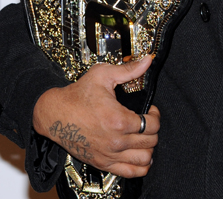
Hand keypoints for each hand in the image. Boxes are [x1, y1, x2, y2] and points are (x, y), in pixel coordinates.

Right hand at [32, 56, 158, 177]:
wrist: (55, 114)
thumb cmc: (78, 94)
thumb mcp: (103, 75)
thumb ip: (129, 70)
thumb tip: (147, 60)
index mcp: (118, 119)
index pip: (152, 124)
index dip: (155, 115)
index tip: (150, 110)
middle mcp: (115, 141)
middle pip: (151, 141)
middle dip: (153, 129)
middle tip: (146, 120)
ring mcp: (109, 154)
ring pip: (144, 159)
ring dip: (148, 147)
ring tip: (143, 136)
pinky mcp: (102, 163)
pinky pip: (130, 172)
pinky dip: (140, 165)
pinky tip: (138, 153)